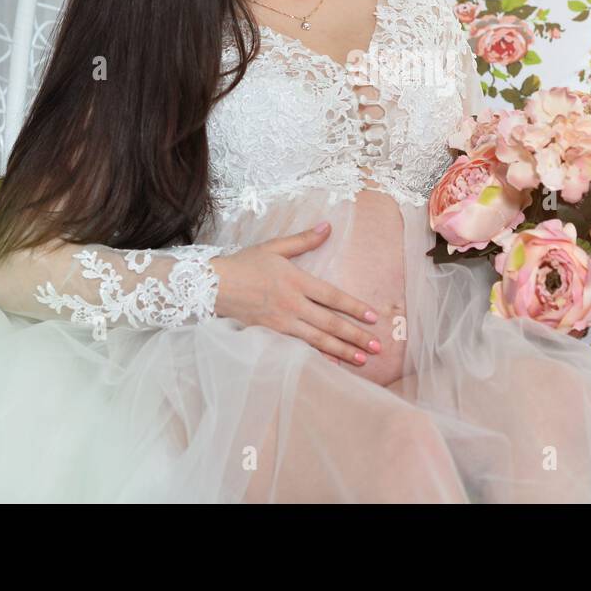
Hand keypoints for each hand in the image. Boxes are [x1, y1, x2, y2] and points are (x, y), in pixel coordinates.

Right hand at [210, 223, 382, 367]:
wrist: (212, 286)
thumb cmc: (244, 264)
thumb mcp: (274, 247)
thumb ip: (303, 240)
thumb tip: (328, 227)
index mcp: (296, 281)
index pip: (332, 297)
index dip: (354, 307)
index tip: (373, 317)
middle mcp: (292, 304)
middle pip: (330, 323)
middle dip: (356, 336)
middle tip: (378, 348)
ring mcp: (281, 322)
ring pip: (317, 340)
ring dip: (342, 350)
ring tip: (362, 360)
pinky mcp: (270, 335)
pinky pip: (299, 348)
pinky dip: (318, 357)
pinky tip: (332, 363)